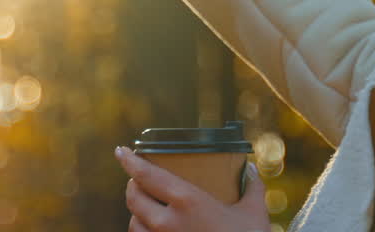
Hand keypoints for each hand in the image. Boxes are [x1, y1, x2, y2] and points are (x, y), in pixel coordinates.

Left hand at [115, 146, 269, 231]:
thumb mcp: (254, 213)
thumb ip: (252, 188)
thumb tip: (251, 170)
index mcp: (188, 201)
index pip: (147, 176)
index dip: (129, 161)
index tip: (120, 151)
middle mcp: (169, 222)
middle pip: (134, 198)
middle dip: (132, 185)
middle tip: (138, 178)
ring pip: (134, 224)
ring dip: (136, 212)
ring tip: (144, 205)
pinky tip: (151, 229)